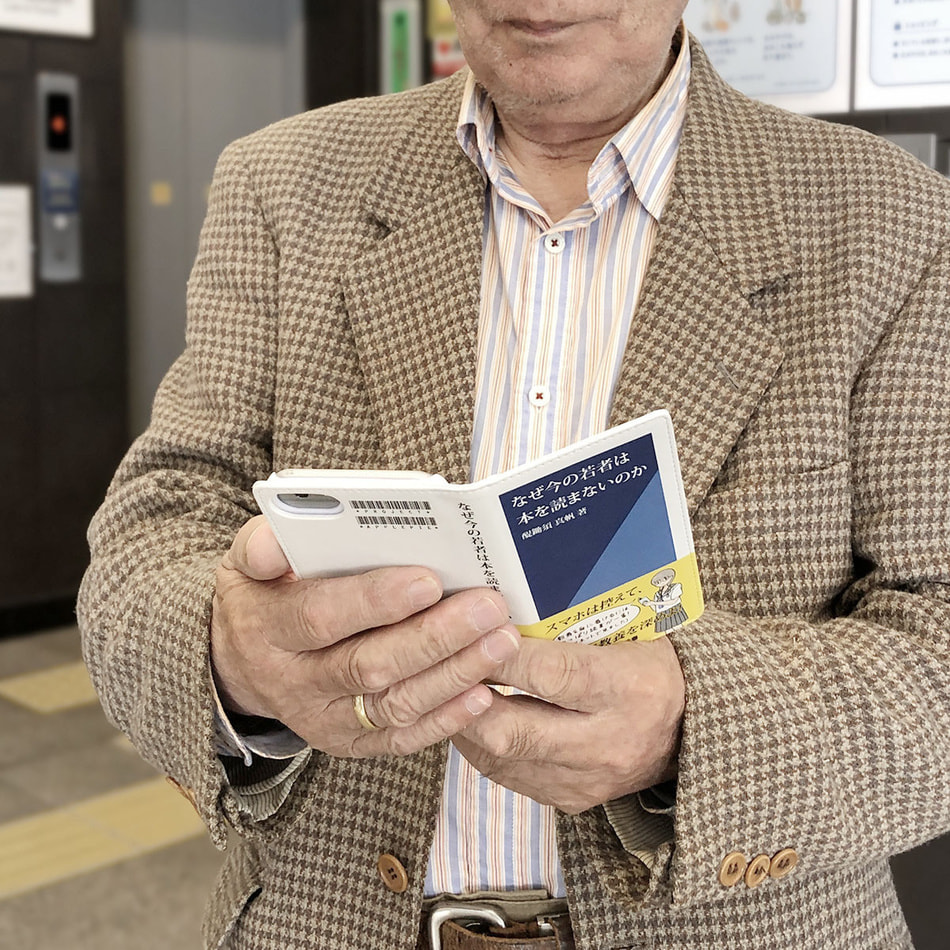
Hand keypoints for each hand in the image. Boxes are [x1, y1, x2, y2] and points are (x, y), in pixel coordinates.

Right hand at [210, 516, 519, 757]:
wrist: (243, 663)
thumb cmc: (264, 595)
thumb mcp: (247, 562)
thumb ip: (261, 545)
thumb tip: (277, 542)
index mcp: (267, 629)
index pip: (320, 616)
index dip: (374, 601)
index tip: (429, 580)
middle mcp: (294, 683)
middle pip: (369, 665)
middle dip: (434, 636)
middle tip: (488, 607)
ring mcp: (324, 719)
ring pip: (394, 704)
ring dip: (453, 674)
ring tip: (501, 641)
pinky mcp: (352, 742)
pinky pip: (402, 738)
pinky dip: (446, 719)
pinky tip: (485, 693)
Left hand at [453, 636, 684, 813]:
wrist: (692, 728)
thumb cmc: (650, 662)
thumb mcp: (628, 631)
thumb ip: (571, 624)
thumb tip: (503, 604)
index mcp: (628, 688)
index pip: (552, 674)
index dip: (502, 656)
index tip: (468, 630)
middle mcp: (607, 742)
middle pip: (516, 731)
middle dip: (466, 698)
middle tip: (436, 664)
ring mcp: (586, 779)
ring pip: (501, 760)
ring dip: (464, 723)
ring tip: (442, 688)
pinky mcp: (569, 800)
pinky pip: (507, 777)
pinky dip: (480, 745)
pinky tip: (469, 715)